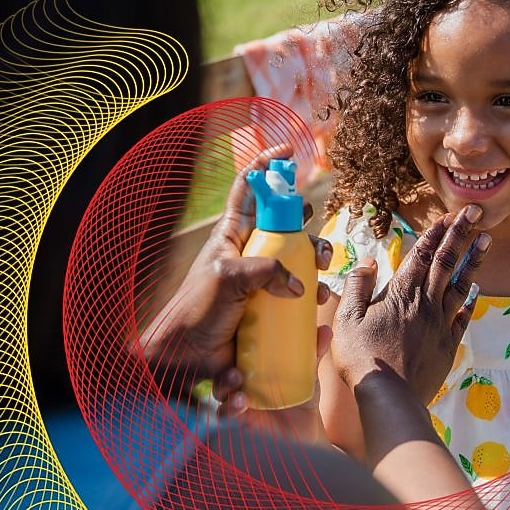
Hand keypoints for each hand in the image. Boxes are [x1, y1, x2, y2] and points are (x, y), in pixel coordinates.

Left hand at [140, 146, 331, 383]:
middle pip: (285, 224)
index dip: (267, 166)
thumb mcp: (227, 279)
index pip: (249, 189)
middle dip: (307, 226)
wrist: (188, 358)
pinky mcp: (271, 307)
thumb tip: (298, 285)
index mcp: (232, 234)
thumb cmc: (198, 310)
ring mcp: (262, 280)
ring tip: (321, 279)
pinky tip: (319, 311)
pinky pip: (299, 299)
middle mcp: (250, 252)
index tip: (289, 151)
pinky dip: (313, 301)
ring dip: (316, 265)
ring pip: (298, 260)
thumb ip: (264, 270)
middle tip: (316, 244)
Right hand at [213, 324, 333, 443]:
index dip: (228, 338)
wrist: (304, 429)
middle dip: (224, 364)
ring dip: (224, 386)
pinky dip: (229, 409)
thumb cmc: (301, 393)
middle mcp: (238, 376)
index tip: (234, 332)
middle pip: (220, 365)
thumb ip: (313, 353)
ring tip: (238, 389)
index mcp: (250, 361)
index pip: (233, 346)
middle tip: (236, 370)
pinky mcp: (236, 417)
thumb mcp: (307, 372)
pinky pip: (224, 413)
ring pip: (219, 388)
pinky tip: (241, 405)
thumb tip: (326, 330)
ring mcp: (235, 396)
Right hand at [328, 205, 489, 403]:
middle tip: (475, 212)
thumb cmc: (362, 357)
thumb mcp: (347, 318)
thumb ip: (358, 286)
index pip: (422, 254)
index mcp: (401, 293)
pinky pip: (463, 316)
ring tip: (487, 240)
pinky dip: (470, 300)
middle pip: (446, 261)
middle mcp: (426, 303)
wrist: (389, 396)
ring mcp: (440, 324)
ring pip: (461, 285)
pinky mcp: (448, 344)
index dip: (436, 232)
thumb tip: (369, 261)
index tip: (449, 215)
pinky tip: (477, 290)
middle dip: (461, 234)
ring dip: (474, 260)